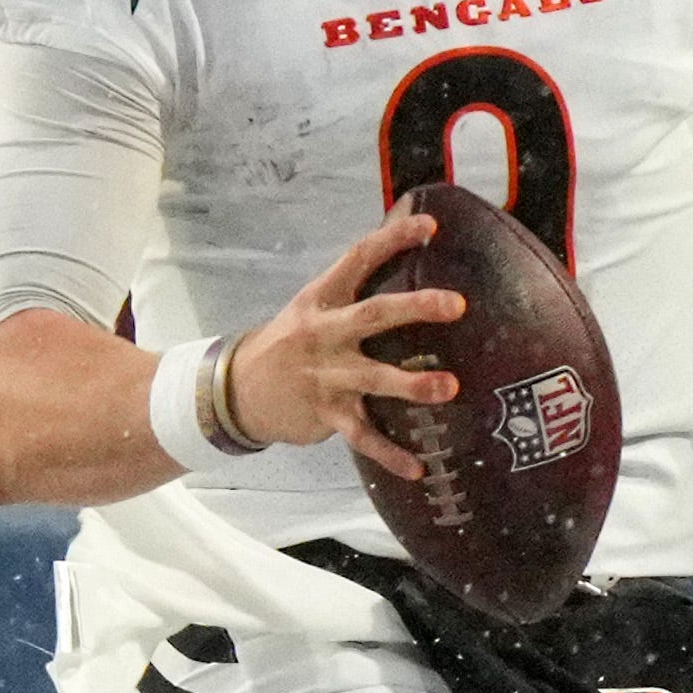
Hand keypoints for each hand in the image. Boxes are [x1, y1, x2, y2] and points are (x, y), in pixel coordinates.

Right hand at [227, 205, 464, 480]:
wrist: (236, 391)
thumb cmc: (289, 343)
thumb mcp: (312, 306)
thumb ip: (355, 284)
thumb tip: (406, 238)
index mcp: (321, 301)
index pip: (358, 260)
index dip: (392, 239)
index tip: (428, 225)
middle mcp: (323, 335)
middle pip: (372, 316)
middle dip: (415, 309)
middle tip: (456, 305)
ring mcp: (324, 376)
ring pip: (373, 379)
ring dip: (412, 384)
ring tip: (449, 388)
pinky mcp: (325, 414)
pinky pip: (362, 436)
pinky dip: (389, 454)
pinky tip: (418, 467)